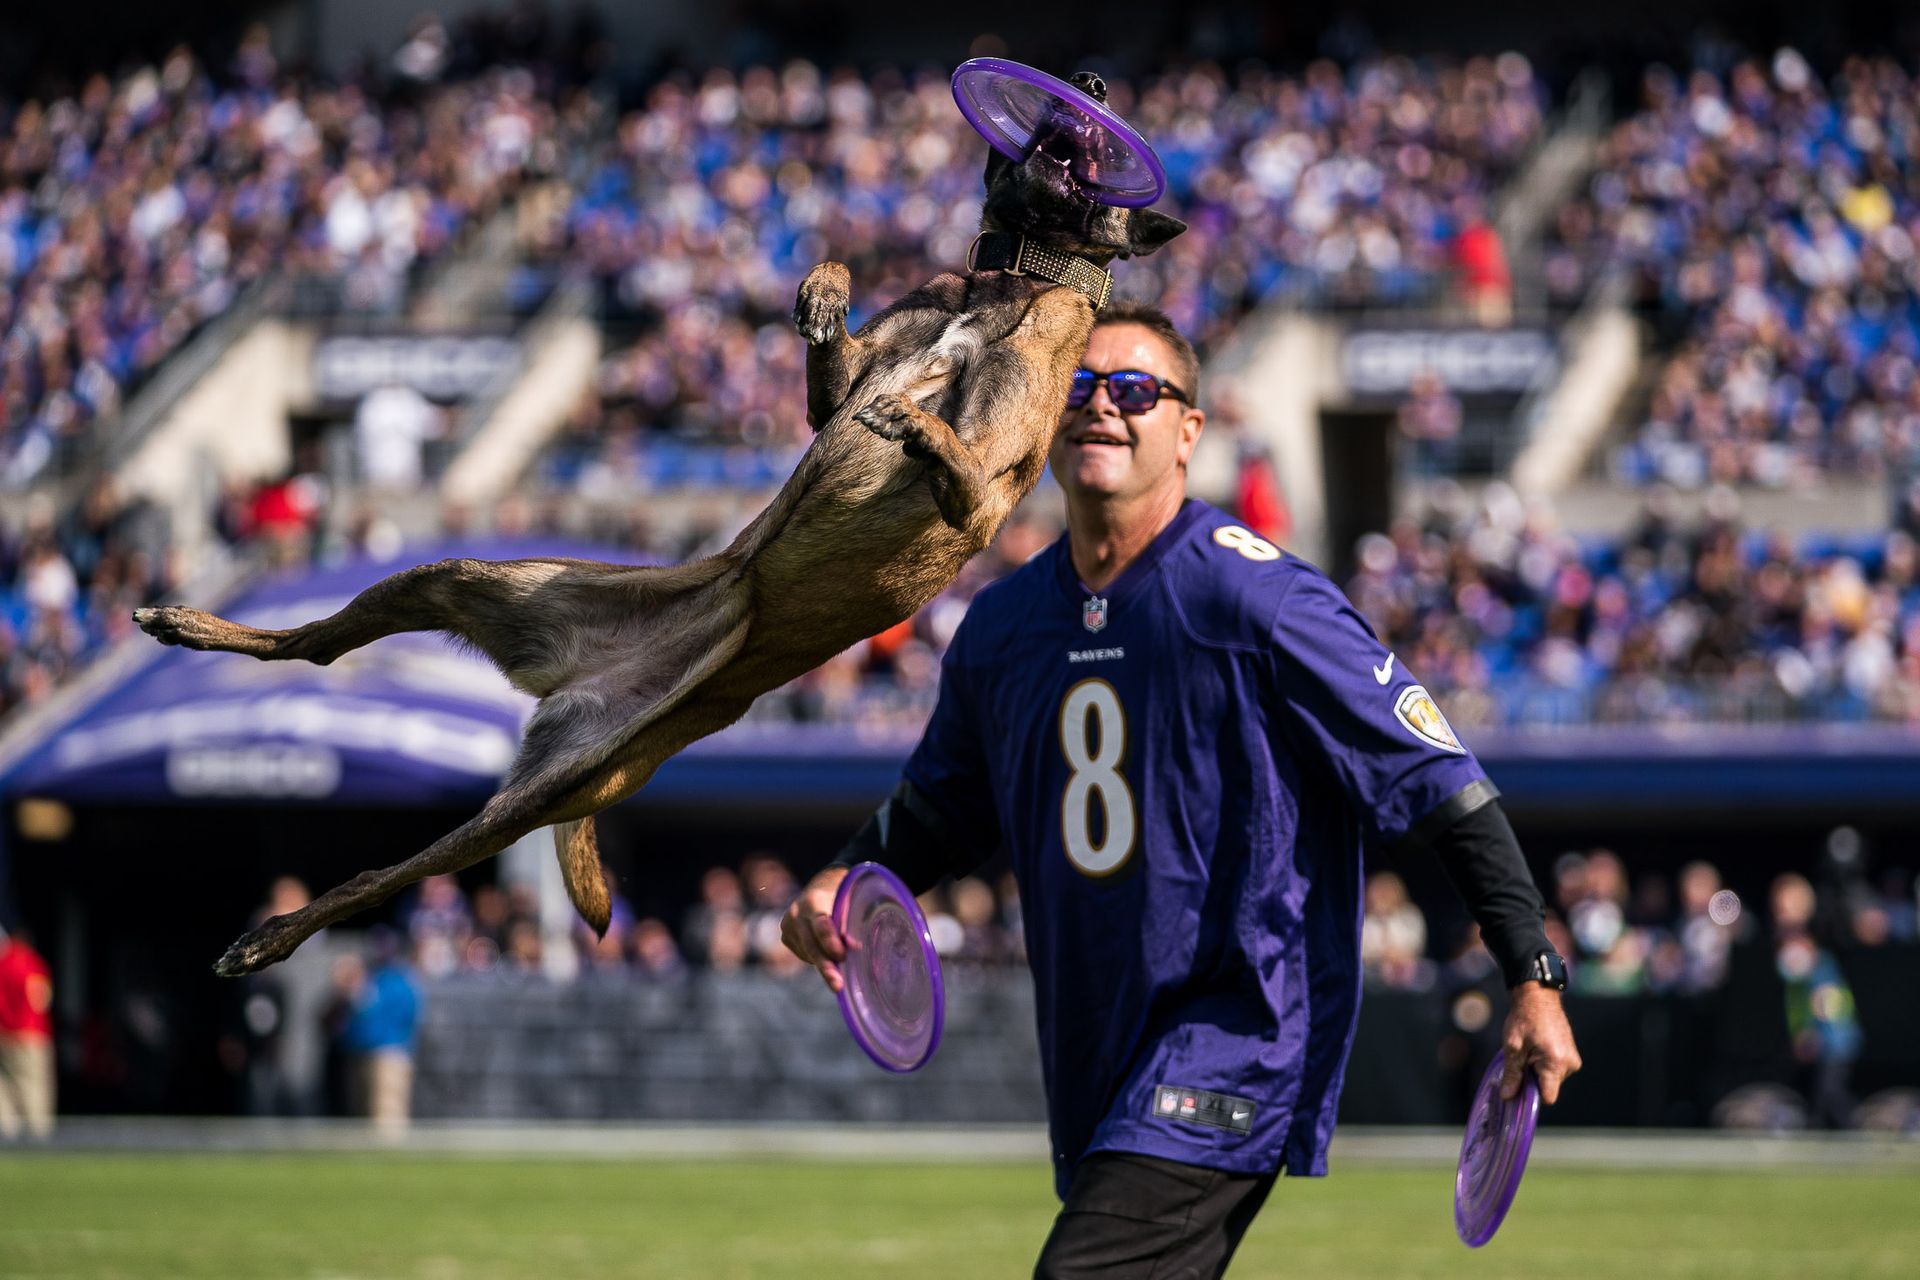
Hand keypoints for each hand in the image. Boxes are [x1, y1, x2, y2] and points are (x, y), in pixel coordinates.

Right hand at [780, 866, 850, 992]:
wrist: (821, 886)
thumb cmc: (842, 895)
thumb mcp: (848, 902)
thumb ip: (848, 923)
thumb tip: (855, 948)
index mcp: (813, 900)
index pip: (821, 925)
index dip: (831, 942)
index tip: (843, 957)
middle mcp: (795, 913)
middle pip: (812, 945)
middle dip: (826, 967)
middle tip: (838, 985)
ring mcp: (787, 926)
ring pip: (809, 954)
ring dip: (826, 964)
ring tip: (840, 971)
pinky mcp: (786, 938)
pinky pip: (805, 955)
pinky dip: (818, 958)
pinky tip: (827, 950)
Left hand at [1500, 984, 1581, 1104]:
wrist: (1538, 997)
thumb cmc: (1524, 1019)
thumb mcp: (1513, 1047)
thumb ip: (1512, 1074)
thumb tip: (1508, 1097)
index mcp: (1556, 1063)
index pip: (1548, 1097)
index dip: (1532, 1096)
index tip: (1519, 1087)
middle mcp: (1570, 1064)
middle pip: (1549, 1087)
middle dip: (1533, 1080)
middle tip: (1521, 1061)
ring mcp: (1573, 1059)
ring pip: (1552, 1079)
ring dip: (1538, 1071)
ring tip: (1529, 1051)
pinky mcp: (1572, 1054)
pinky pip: (1557, 1069)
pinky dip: (1545, 1064)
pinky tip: (1536, 1049)